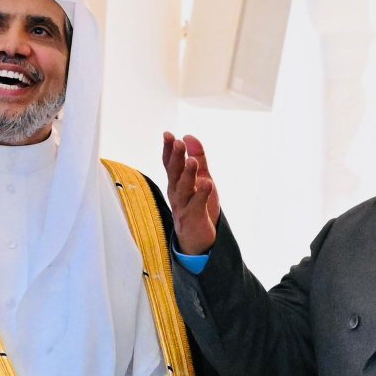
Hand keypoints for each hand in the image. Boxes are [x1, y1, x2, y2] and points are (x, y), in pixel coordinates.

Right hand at [160, 133, 220, 255]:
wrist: (199, 240)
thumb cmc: (198, 207)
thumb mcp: (200, 178)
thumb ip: (197, 158)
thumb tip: (189, 136)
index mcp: (176, 183)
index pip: (170, 163)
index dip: (168, 149)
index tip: (167, 134)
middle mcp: (176, 193)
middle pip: (174, 173)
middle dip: (175, 158)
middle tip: (177, 143)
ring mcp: (183, 206)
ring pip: (184, 188)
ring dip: (187, 174)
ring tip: (192, 161)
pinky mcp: (193, 218)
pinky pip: (197, 205)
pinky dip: (201, 194)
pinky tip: (207, 184)